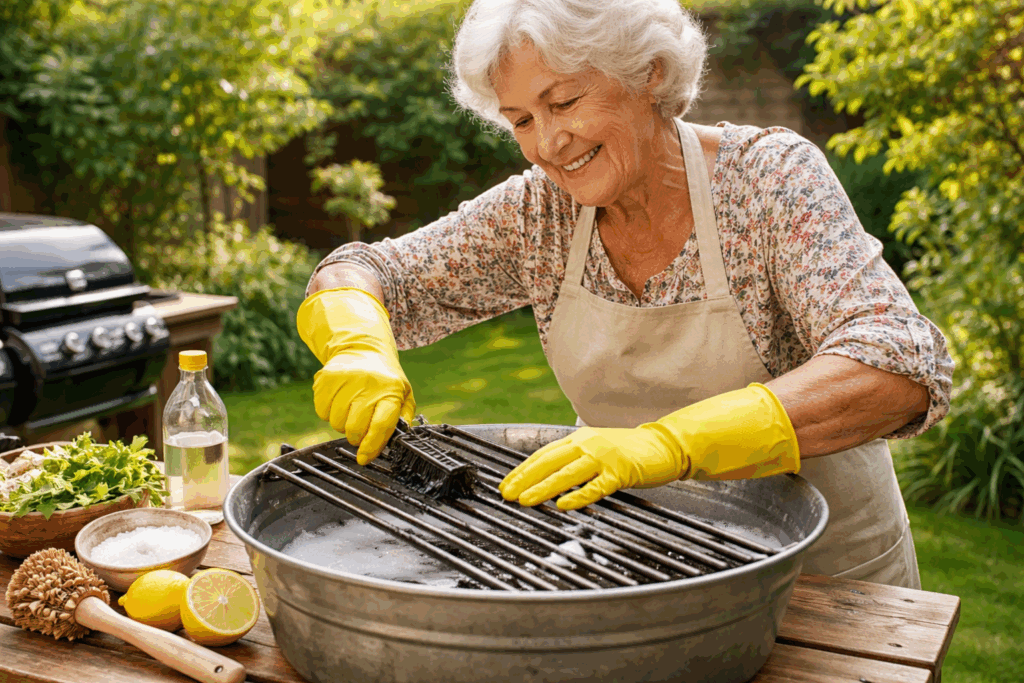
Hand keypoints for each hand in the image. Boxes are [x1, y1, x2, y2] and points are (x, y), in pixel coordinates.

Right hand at [296, 287, 415, 463]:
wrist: (363, 348)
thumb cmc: (385, 379)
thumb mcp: (404, 394)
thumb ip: (403, 419)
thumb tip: (394, 442)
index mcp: (390, 390)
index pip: (380, 425)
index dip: (371, 447)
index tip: (364, 459)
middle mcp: (367, 384)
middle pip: (355, 429)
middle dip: (356, 437)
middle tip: (360, 429)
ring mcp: (345, 380)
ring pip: (336, 423)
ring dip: (342, 423)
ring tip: (351, 409)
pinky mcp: (326, 379)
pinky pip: (322, 412)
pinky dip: (328, 413)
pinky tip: (339, 400)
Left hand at [498, 426, 685, 509]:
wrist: (663, 445)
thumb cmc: (627, 451)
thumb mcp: (595, 448)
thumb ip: (574, 459)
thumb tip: (546, 477)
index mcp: (578, 439)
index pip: (543, 454)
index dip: (522, 470)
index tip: (506, 485)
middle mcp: (587, 444)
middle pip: (549, 462)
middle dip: (525, 479)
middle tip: (507, 495)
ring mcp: (604, 457)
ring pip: (567, 473)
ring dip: (544, 488)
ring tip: (526, 501)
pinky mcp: (621, 472)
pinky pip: (596, 486)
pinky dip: (579, 495)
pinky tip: (564, 504)